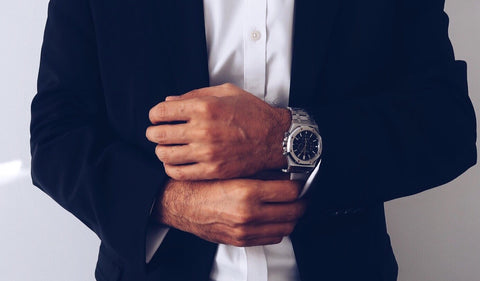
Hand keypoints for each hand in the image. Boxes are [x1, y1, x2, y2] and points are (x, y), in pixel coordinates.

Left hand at [146, 83, 290, 179]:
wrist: (276, 139)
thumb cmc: (254, 114)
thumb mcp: (227, 92)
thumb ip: (195, 94)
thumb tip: (170, 101)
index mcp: (204, 107)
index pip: (162, 111)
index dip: (154, 114)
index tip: (156, 117)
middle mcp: (203, 130)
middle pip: (159, 134)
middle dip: (153, 133)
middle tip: (156, 133)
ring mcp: (207, 152)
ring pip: (166, 154)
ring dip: (160, 150)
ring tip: (166, 148)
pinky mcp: (213, 170)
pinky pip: (180, 172)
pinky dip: (170, 168)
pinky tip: (174, 163)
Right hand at [153, 178, 305, 246]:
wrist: (179, 204)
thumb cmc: (200, 185)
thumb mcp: (231, 170)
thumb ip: (259, 173)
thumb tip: (284, 174)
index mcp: (247, 192)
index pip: (291, 191)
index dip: (300, 184)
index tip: (300, 181)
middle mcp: (248, 214)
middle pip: (294, 211)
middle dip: (302, 201)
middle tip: (301, 193)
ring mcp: (245, 230)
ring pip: (287, 227)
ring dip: (292, 216)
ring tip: (289, 205)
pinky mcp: (241, 241)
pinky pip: (272, 238)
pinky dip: (279, 228)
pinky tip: (274, 217)